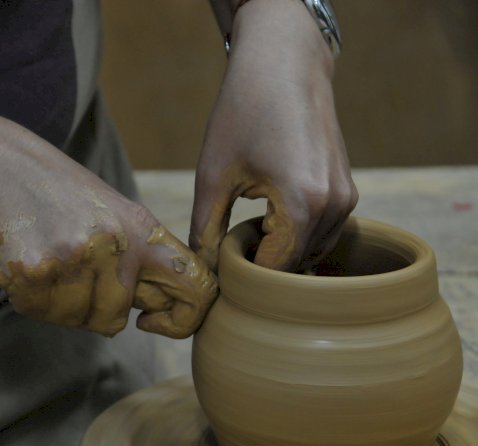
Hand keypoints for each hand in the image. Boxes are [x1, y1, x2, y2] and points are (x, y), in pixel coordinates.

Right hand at [0, 116, 216, 337]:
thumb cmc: (53, 189)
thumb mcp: (110, 210)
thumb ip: (137, 257)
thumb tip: (158, 310)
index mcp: (141, 228)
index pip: (195, 287)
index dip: (183, 318)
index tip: (153, 320)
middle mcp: (113, 245)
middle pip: (117, 318)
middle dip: (93, 305)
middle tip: (68, 266)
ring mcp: (73, 260)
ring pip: (77, 319)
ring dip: (59, 301)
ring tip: (45, 257)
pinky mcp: (33, 273)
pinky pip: (42, 312)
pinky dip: (32, 297)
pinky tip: (25, 260)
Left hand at [190, 0, 356, 271]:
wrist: (284, 63)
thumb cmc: (244, 111)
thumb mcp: (214, 174)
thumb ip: (206, 229)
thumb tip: (203, 271)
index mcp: (304, 203)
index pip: (276, 270)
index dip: (245, 276)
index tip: (219, 270)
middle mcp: (335, 206)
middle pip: (296, 265)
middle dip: (262, 267)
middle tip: (227, 252)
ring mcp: (347, 199)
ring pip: (312, 251)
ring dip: (281, 253)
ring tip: (246, 231)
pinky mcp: (347, 190)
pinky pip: (323, 232)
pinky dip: (297, 237)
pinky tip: (268, 219)